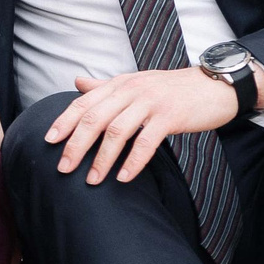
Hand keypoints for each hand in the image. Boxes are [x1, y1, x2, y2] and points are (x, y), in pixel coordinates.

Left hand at [43, 68, 236, 184]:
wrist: (214, 86)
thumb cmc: (172, 89)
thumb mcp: (136, 83)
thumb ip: (105, 86)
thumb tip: (77, 82)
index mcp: (120, 84)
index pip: (84, 102)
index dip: (64, 121)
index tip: (48, 141)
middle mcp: (131, 90)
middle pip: (95, 118)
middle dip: (76, 145)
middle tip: (64, 168)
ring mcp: (151, 102)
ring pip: (117, 131)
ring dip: (102, 159)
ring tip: (91, 180)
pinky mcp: (170, 116)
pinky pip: (147, 142)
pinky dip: (133, 161)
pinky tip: (123, 178)